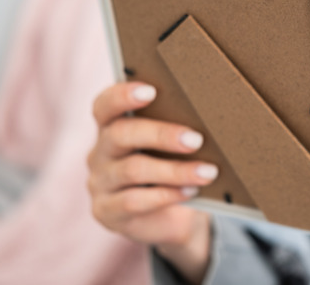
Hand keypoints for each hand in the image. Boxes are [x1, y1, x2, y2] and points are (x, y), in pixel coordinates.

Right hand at [87, 81, 216, 283]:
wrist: (166, 218)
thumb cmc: (169, 168)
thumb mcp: (170, 148)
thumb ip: (175, 130)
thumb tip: (210, 118)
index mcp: (111, 126)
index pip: (105, 105)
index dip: (123, 96)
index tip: (151, 91)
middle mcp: (100, 152)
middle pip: (120, 134)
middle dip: (161, 134)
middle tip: (196, 140)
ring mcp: (99, 183)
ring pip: (133, 169)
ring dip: (174, 170)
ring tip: (207, 172)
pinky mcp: (105, 211)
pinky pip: (134, 201)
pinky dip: (167, 195)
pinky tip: (191, 191)